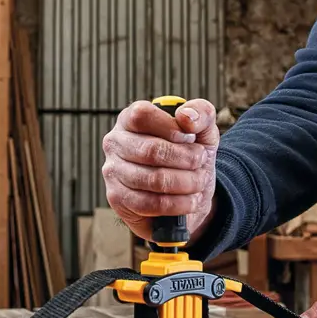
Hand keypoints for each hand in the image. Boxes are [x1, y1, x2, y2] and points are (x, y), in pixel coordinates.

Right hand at [102, 99, 218, 241]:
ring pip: (153, 179)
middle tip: (200, 162)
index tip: (190, 138)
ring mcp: (112, 171)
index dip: (170, 127)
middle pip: (151, 150)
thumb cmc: (190, 156)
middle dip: (186, 159)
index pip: (142, 115)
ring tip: (199, 181)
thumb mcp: (203, 131)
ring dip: (187, 183)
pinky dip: (179, 204)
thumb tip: (186, 117)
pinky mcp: (117, 198)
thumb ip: (201, 114)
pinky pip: (150, 204)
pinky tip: (190, 200)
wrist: (189, 194)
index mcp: (130, 118)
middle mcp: (115, 142)